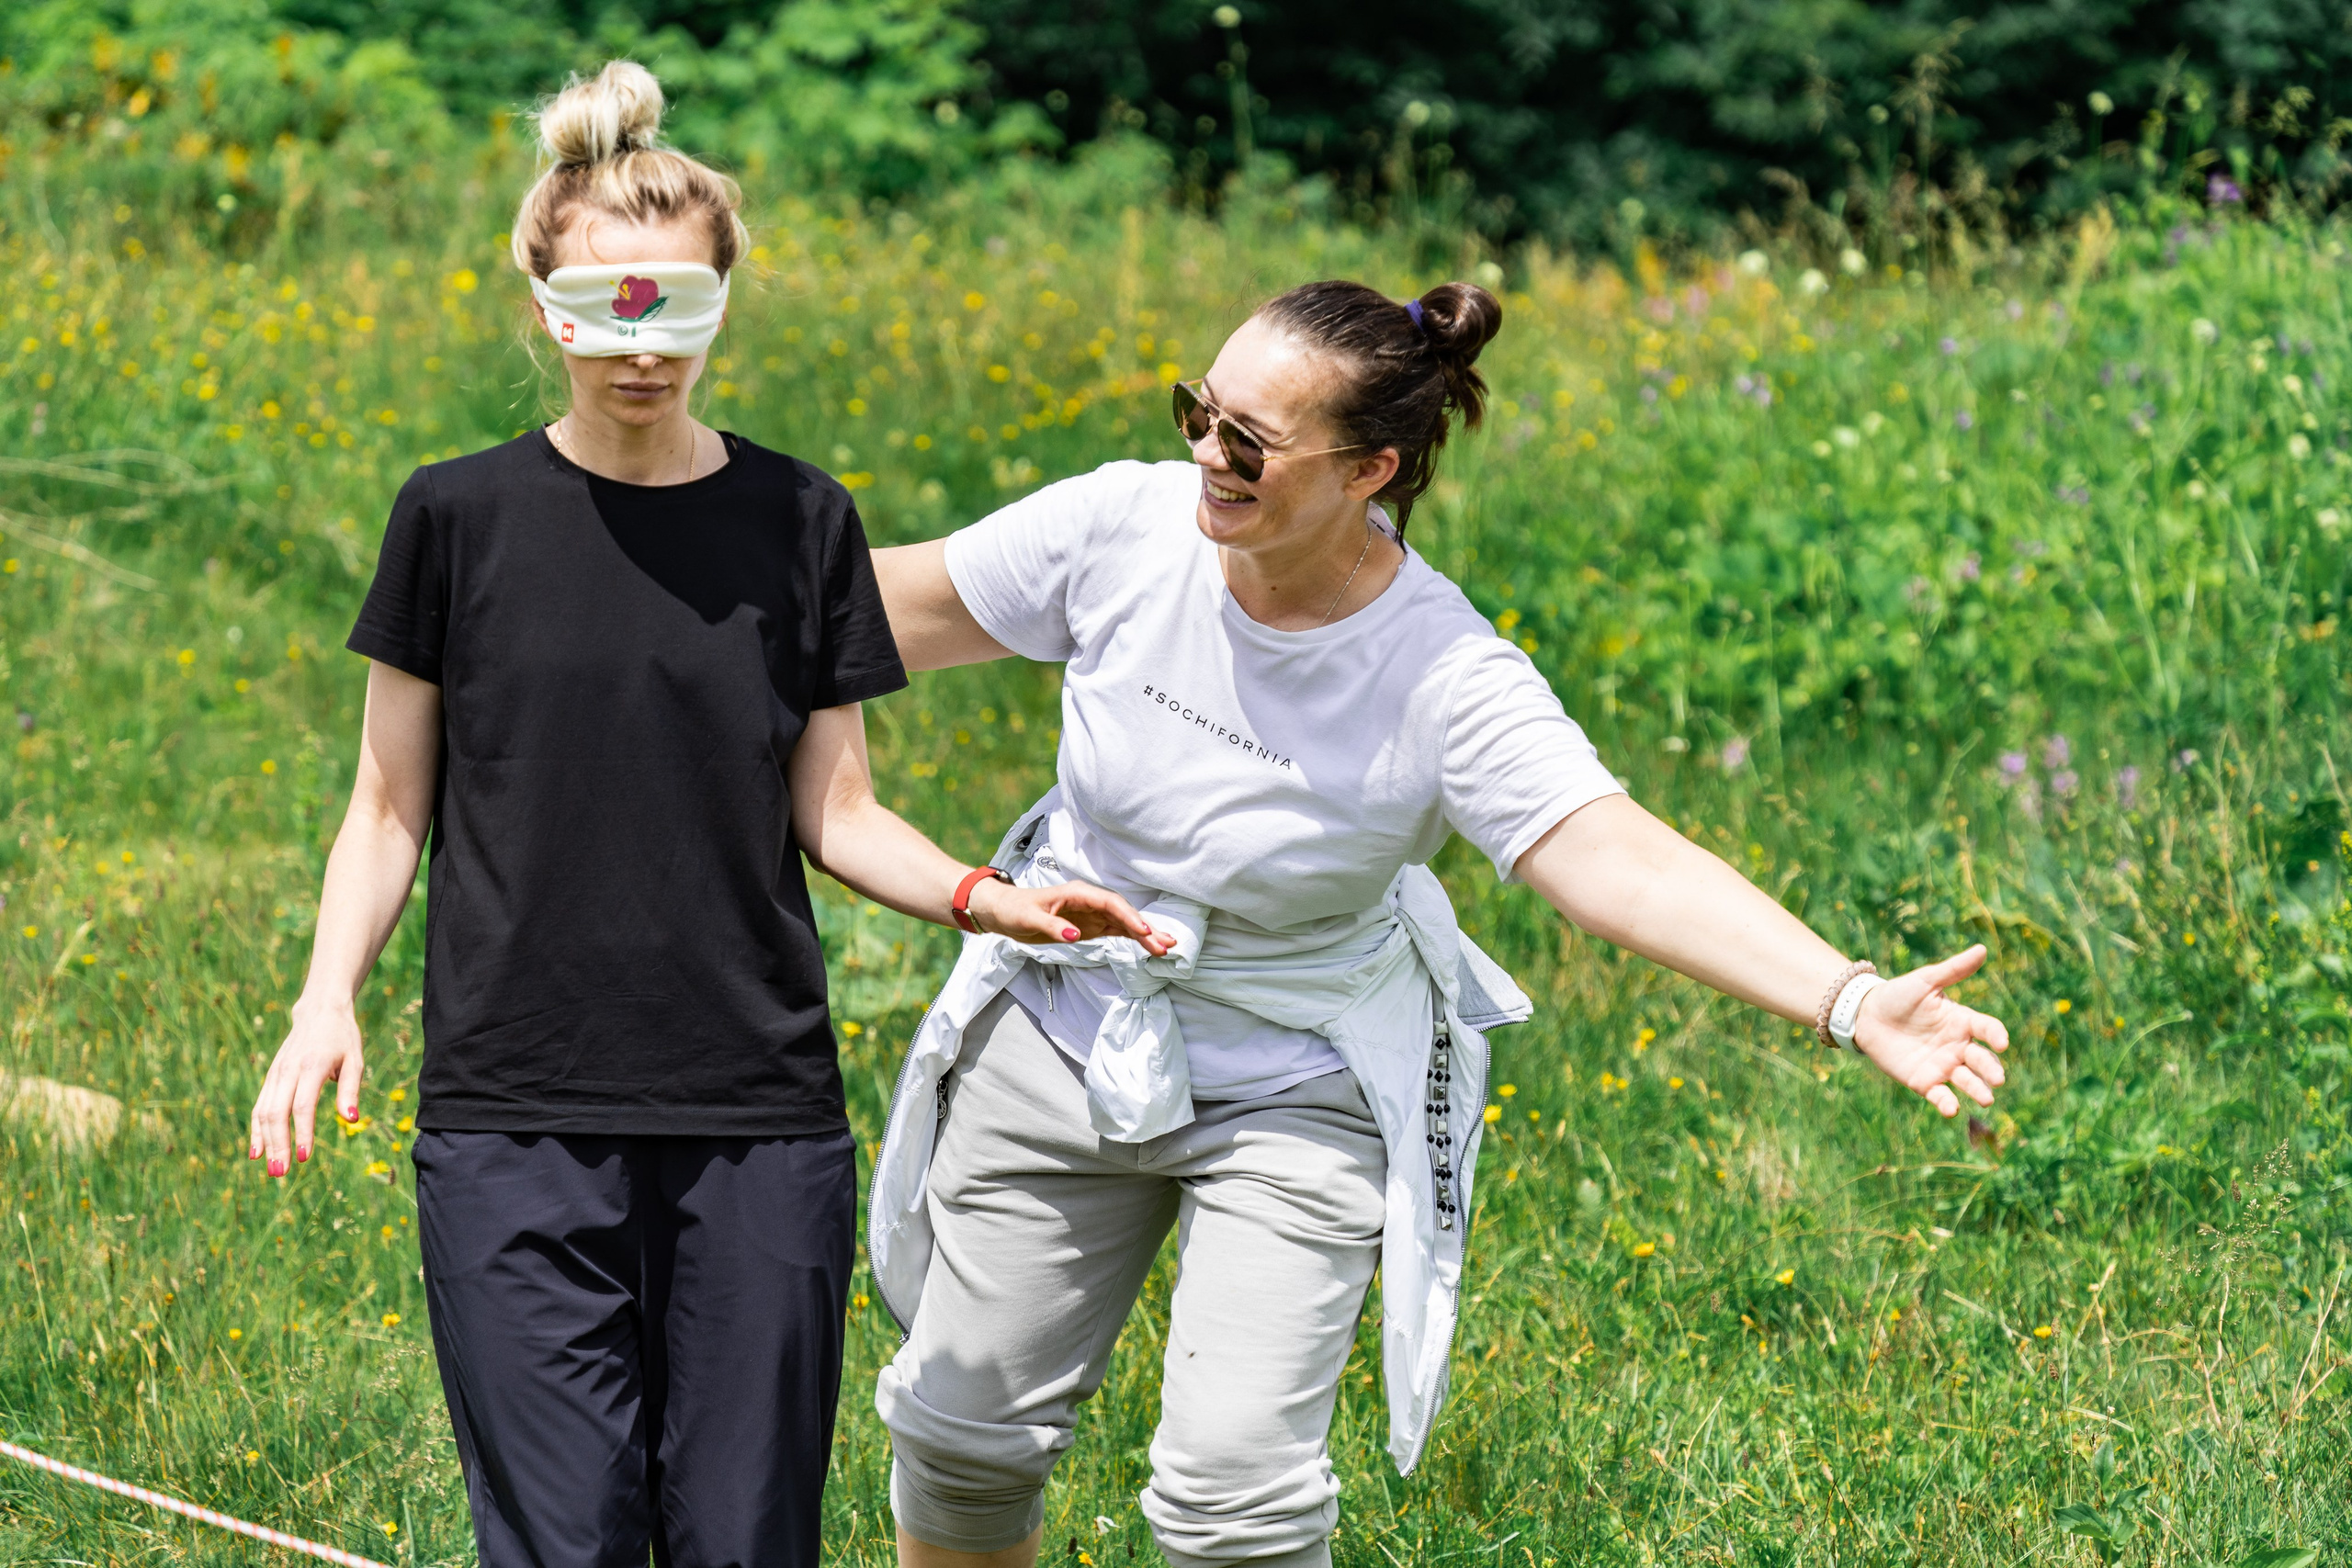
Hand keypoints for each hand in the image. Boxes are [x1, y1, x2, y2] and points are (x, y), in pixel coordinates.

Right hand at [248, 995, 365, 1176]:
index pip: (302, 1105)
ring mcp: (275, 1074)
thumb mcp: (355, 1060)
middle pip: (277, 1113)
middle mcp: (288, 1071)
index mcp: (311, 1066)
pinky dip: (256, 1130)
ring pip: (263, 1112)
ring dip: (265, 1142)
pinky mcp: (270, 1077)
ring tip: (271, 1170)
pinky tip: (256, 1152)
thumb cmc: (342, 1038)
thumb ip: (350, 1090)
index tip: (305, 1157)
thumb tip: (351, 1120)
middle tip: (281, 1173)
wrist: (319, 1011)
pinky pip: (259, 1106)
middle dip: (278, 1144)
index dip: (302, 1132)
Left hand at [968, 878, 1174, 954]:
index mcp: (1079, 894)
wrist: (1005, 912)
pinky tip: (1149, 947)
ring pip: (1124, 923)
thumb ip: (1052, 927)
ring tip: (1165, 948)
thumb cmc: (1015, 911)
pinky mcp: (1091, 926)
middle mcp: (1090, 902)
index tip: (1143, 931)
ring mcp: (1093, 914)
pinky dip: (1133, 939)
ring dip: (1144, 935)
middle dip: (1145, 928)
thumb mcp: (1028, 919)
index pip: (1110, 903)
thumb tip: (1073, 935)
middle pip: (1124, 913)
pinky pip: (1117, 931)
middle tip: (1166, 944)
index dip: (1129, 916)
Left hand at [1850, 943, 2011, 1117]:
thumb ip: (1953, 970)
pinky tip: (1952, 1109)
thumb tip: (1982, 949)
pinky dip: (1947, 1103)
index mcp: (1963, 1021)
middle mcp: (1958, 1046)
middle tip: (1998, 1078)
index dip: (1996, 1035)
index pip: (1987, 1029)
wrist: (1866, 1015)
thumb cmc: (1898, 995)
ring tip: (1986, 1098)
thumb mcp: (1925, 980)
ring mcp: (1943, 1066)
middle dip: (1991, 1070)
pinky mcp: (1924, 1082)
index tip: (2002, 1041)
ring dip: (1978, 1090)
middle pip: (1982, 1060)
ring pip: (1967, 1081)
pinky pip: (1940, 1095)